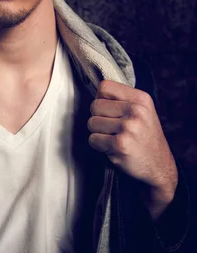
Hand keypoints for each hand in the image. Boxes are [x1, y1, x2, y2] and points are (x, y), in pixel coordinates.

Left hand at [87, 80, 177, 218]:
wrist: (159, 166)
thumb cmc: (146, 137)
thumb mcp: (142, 111)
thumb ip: (122, 100)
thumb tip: (96, 94)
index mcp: (141, 99)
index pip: (105, 86)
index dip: (101, 98)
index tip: (107, 109)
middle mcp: (135, 111)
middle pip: (95, 105)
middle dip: (98, 118)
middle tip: (112, 128)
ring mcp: (128, 127)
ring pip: (92, 123)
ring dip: (98, 133)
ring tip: (113, 137)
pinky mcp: (120, 144)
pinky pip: (93, 139)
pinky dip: (99, 145)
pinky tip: (113, 148)